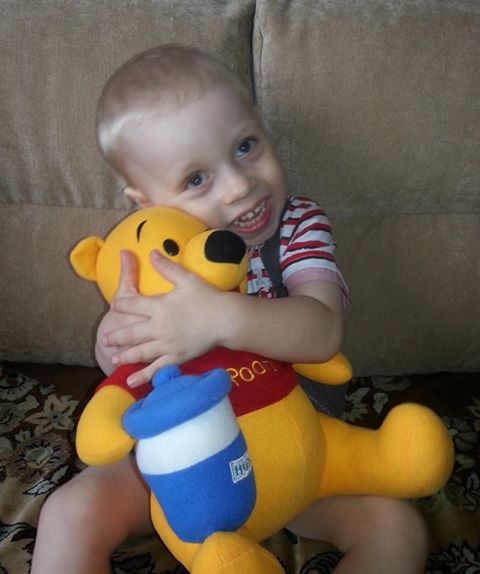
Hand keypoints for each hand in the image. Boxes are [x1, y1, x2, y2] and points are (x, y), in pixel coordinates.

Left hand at [104, 250, 225, 386]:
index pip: (132, 305)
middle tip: (105, 339)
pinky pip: (156, 368)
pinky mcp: (176, 357)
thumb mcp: (186, 278)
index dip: (121, 305)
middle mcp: (159, 327)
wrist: (226, 319)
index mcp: (159, 306)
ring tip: (114, 358)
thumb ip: (167, 267)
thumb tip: (151, 252)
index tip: (114, 307)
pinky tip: (131, 381)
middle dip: (116, 336)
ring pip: (140, 352)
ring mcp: (167, 344)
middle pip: (131, 332)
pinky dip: (143, 376)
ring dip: (125, 355)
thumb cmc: (208, 297)